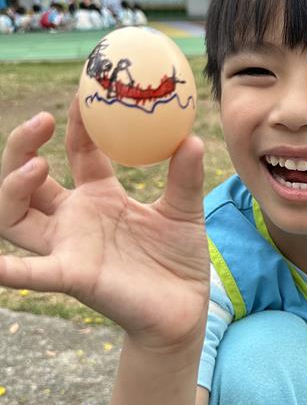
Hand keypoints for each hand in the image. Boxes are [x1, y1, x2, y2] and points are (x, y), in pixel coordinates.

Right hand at [0, 100, 209, 349]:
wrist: (184, 311)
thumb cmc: (179, 261)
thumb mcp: (185, 211)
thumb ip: (184, 177)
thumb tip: (190, 136)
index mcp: (100, 197)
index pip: (79, 151)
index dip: (78, 122)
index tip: (84, 93)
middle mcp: (75, 219)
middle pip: (27, 179)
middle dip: (22, 146)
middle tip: (41, 120)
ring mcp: (69, 247)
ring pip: (14, 217)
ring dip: (12, 188)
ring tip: (35, 167)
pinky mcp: (74, 277)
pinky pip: (33, 273)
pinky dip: (9, 270)